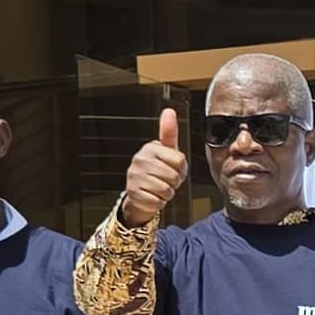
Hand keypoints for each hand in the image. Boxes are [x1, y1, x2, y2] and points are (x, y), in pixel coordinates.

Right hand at [119, 107, 184, 228]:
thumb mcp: (165, 151)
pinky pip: (157, 202)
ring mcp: (134, 177)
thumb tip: (169, 111)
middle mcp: (139, 160)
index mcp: (150, 148)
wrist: (139, 194)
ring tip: (159, 189)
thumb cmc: (157, 170)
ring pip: (166, 190)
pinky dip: (159, 203)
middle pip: (174, 176)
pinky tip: (152, 197)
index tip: (172, 169)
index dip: (181, 169)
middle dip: (174, 183)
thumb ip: (169, 132)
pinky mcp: (133, 194)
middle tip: (165, 181)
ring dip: (167, 194)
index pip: (180, 160)